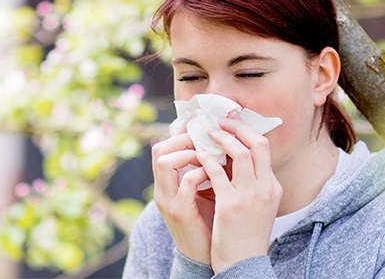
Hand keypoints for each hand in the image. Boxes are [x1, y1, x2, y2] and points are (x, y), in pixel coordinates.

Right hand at [151, 127, 213, 264]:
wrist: (206, 257)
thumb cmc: (210, 222)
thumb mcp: (206, 192)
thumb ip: (208, 170)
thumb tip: (225, 143)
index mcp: (167, 184)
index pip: (164, 147)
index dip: (181, 134)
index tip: (204, 127)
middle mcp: (162, 190)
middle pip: (159, 150)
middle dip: (184, 139)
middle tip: (208, 138)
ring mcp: (168, 201)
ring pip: (165, 161)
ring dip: (190, 153)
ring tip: (210, 155)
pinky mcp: (180, 212)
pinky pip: (186, 183)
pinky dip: (201, 173)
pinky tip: (216, 175)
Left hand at [198, 111, 282, 272]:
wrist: (243, 262)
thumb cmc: (247, 234)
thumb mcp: (258, 205)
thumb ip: (252, 183)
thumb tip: (235, 158)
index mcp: (272, 186)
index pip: (264, 148)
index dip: (247, 131)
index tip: (233, 122)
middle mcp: (265, 188)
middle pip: (256, 144)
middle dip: (237, 127)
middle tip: (220, 121)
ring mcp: (249, 196)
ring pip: (238, 154)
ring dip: (221, 139)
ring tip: (207, 134)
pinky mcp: (230, 205)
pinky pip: (217, 173)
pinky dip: (207, 160)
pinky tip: (198, 155)